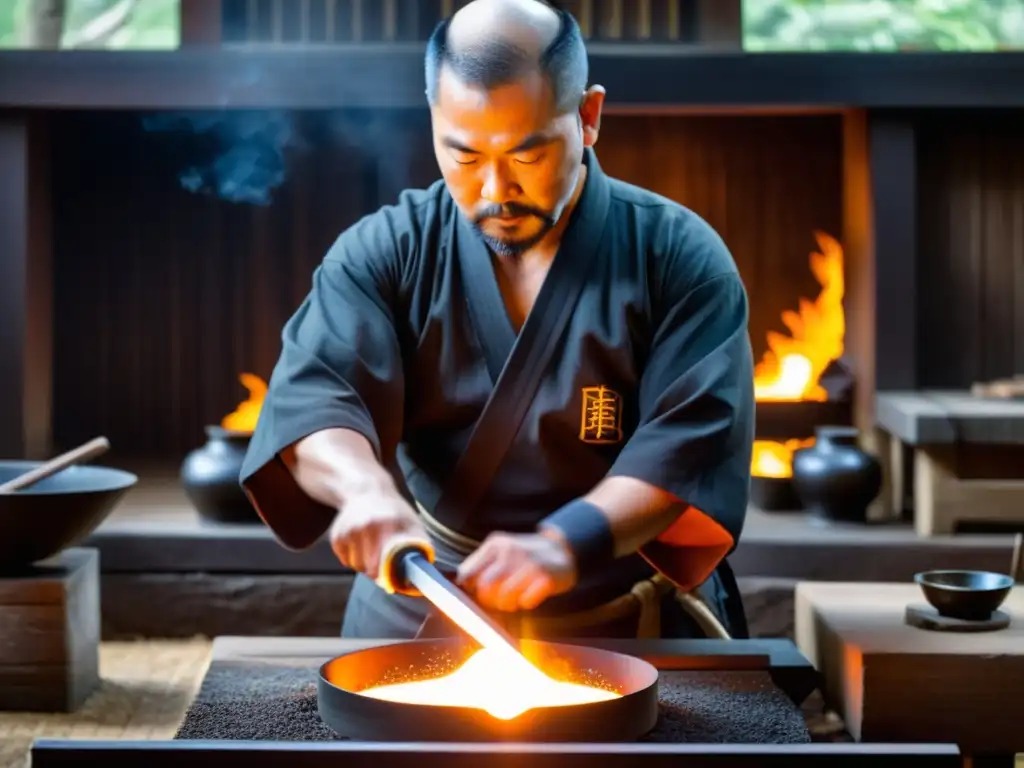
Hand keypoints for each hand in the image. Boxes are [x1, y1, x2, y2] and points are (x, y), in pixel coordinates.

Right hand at [329, 490, 428, 581]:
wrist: (366, 491)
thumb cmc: (394, 512)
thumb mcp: (412, 522)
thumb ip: (420, 545)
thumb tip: (422, 570)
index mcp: (385, 525)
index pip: (383, 562)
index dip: (386, 574)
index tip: (390, 578)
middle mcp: (364, 527)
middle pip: (367, 568)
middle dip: (376, 571)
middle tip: (383, 566)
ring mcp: (348, 531)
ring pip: (355, 565)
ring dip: (364, 564)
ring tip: (372, 551)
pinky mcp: (336, 535)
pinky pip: (344, 559)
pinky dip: (352, 558)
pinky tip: (360, 544)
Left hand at [456, 528, 577, 612]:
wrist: (564, 550)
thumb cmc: (526, 556)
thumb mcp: (502, 551)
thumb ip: (482, 565)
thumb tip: (462, 584)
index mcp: (496, 544)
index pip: (467, 573)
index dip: (470, 589)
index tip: (478, 593)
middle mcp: (511, 551)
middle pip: (484, 589)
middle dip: (490, 600)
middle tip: (500, 599)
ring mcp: (529, 564)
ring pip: (504, 598)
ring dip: (508, 604)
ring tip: (516, 596)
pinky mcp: (545, 578)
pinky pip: (525, 603)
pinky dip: (526, 603)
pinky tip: (531, 594)